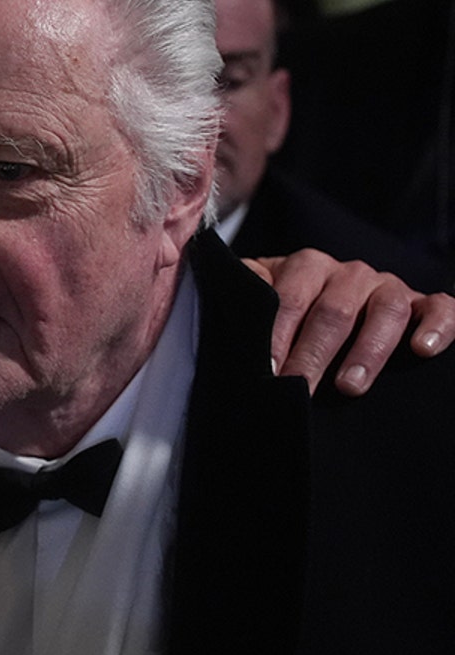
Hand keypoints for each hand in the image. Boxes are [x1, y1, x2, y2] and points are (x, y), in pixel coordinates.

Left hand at [245, 251, 454, 395]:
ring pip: (386, 309)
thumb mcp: (258, 304)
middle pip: (334, 310)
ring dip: (368, 350)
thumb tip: (221, 308)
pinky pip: (440, 307)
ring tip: (349, 387)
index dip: (277, 333)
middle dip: (314, 353)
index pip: (290, 297)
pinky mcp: (425, 304)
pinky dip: (436, 325)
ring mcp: (389, 287)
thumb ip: (244, 299)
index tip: (267, 368)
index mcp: (306, 267)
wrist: (325, 317)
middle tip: (299, 387)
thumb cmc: (284, 319)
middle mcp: (349, 274)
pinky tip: (422, 350)